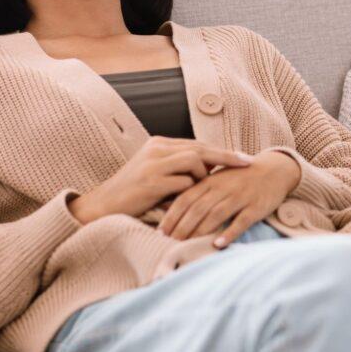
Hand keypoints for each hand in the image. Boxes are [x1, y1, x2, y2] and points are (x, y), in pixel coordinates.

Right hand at [68, 136, 254, 223]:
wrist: (102, 207)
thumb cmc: (134, 195)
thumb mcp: (157, 175)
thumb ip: (179, 168)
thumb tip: (210, 169)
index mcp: (159, 144)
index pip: (197, 144)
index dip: (221, 151)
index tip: (242, 158)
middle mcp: (157, 148)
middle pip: (200, 148)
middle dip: (227, 156)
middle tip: (248, 163)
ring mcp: (153, 163)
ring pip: (194, 161)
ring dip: (203, 177)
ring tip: (203, 191)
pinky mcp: (151, 181)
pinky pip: (183, 182)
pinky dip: (191, 191)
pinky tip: (192, 201)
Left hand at [157, 150, 300, 246]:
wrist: (273, 170)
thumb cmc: (240, 178)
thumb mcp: (216, 179)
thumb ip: (195, 190)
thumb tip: (167, 204)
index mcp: (210, 181)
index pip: (185, 198)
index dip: (172, 216)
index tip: (160, 232)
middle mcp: (223, 188)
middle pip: (197, 208)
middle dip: (182, 227)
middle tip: (168, 244)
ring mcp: (240, 197)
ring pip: (216, 214)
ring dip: (200, 231)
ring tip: (187, 245)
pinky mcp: (256, 206)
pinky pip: (241, 221)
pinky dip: (229, 232)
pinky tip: (218, 244)